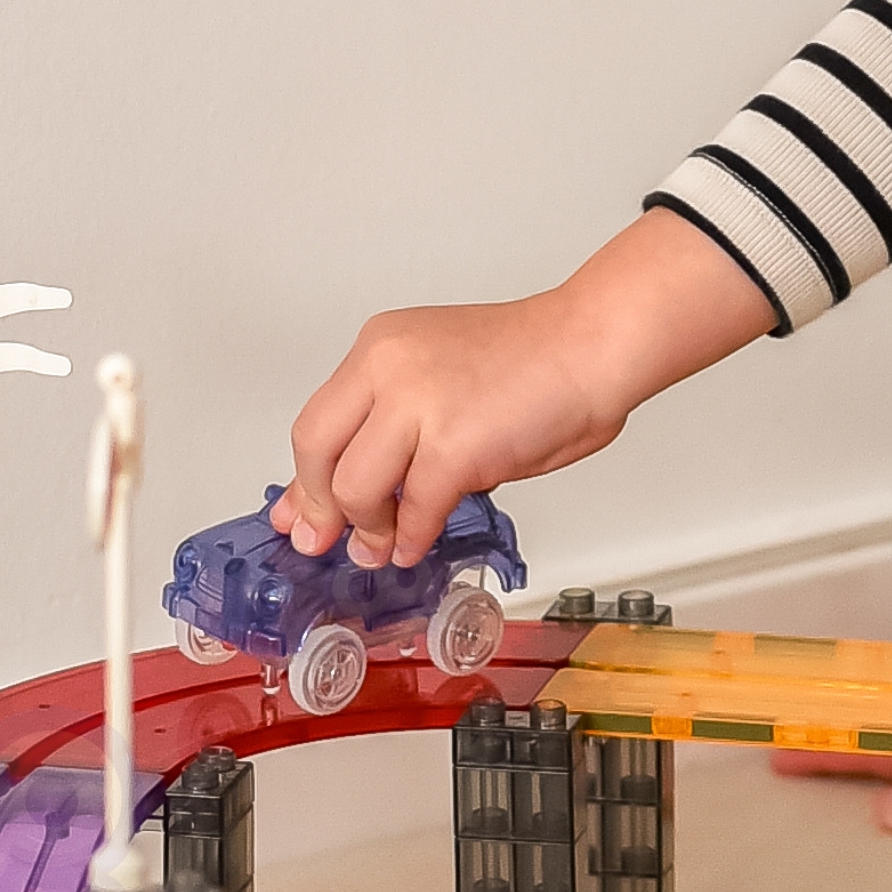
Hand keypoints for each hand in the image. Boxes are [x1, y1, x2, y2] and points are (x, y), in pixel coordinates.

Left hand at [271, 208, 773, 569]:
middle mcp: (390, 367)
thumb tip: (349, 484)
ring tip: (382, 545)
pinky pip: (414, 510)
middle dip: (320, 507)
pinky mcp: (455, 447)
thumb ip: (389, 425)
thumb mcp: (438, 376)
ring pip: (357, 489)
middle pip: (317, 453)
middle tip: (325, 540)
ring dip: (369, 529)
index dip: (304, 478)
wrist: (594, 345)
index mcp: (382, 346)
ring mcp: (420, 406)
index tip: (298, 511)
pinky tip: (416, 544)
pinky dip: (411, 537)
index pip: (317, 421)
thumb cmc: (535, 361)